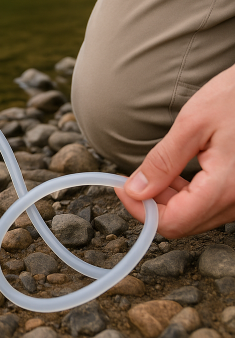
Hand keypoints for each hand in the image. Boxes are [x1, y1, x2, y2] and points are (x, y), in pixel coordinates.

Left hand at [115, 64, 234, 237]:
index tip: (122, 188)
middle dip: (153, 203)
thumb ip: (162, 161)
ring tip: (159, 170)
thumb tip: (135, 190)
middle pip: (184, 223)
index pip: (172, 223)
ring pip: (196, 216)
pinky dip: (188, 193)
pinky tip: (180, 172)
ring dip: (170, 198)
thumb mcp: (193, 123)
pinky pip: (211, 205)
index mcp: (226, 188)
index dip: (139, 209)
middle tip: (136, 176)